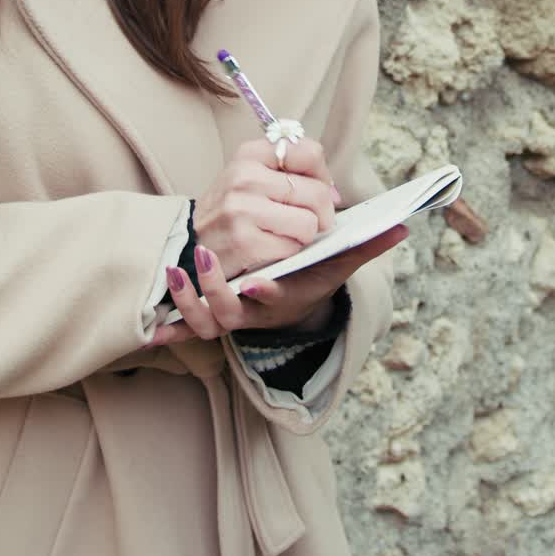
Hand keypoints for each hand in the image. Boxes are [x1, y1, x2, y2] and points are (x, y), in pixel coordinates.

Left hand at [150, 223, 407, 344]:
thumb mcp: (337, 264)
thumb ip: (364, 246)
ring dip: (191, 300)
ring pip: (207, 321)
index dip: (266, 293)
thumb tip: (400, 227)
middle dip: (218, 291)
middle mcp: (256, 312)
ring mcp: (231, 316)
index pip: (276, 297)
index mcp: (286, 296)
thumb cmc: (309, 273)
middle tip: (204, 260)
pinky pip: (189, 328)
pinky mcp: (210, 315)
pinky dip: (173, 326)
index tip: (257, 283)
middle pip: (232, 314)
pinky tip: (154, 324)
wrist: (283, 297)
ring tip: (184, 267)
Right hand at [193, 136, 339, 279]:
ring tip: (281, 235)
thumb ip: (294, 174)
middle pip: (317, 193)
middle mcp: (244, 176)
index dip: (323, 176)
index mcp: (251, 153)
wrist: (189, 244)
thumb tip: (336, 195)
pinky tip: (268, 250)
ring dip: (302, 237)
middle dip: (321, 214)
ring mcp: (242, 209)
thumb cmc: (233, 210)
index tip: (315, 190)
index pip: (311, 152)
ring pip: (309, 224)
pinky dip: (287, 254)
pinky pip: (292, 249)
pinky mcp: (244, 242)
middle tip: (307, 223)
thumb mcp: (253, 177)